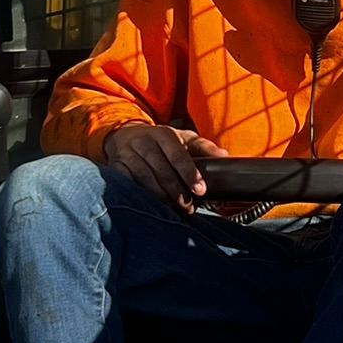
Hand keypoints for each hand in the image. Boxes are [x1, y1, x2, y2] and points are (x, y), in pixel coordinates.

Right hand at [103, 123, 226, 210]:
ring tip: (174, 208)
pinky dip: (141, 196)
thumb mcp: (184, 138)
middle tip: (189, 207)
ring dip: (161, 198)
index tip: (200, 191)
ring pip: (145, 181)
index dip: (190, 174)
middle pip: (162, 172)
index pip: (178, 155)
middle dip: (178, 193)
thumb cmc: (161, 141)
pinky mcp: (116, 166)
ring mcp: (128, 154)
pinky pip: (128, 185)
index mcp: (164, 134)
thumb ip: (204, 147)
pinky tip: (151, 204)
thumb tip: (225, 156)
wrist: (125, 135)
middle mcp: (144, 142)